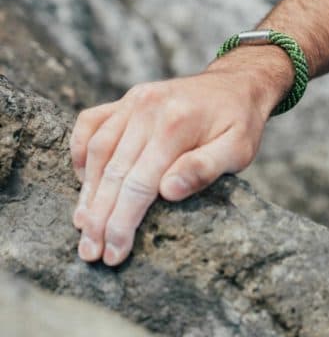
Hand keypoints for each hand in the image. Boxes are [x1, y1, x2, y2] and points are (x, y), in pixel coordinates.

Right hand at [70, 51, 289, 265]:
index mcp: (177, 124)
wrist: (238, 83)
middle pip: (114, 171)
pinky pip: (91, 122)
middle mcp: (149, 109)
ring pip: (98, 150)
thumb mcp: (239, 149)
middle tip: (90, 251)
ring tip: (82, 224)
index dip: (123, 222)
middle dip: (99, 216)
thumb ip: (204, 168)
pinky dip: (80, 150)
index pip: (140, 183)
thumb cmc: (240, 122)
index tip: (113, 252)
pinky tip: (81, 178)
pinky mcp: (129, 98)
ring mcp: (135, 100)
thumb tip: (168, 192)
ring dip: (87, 190)